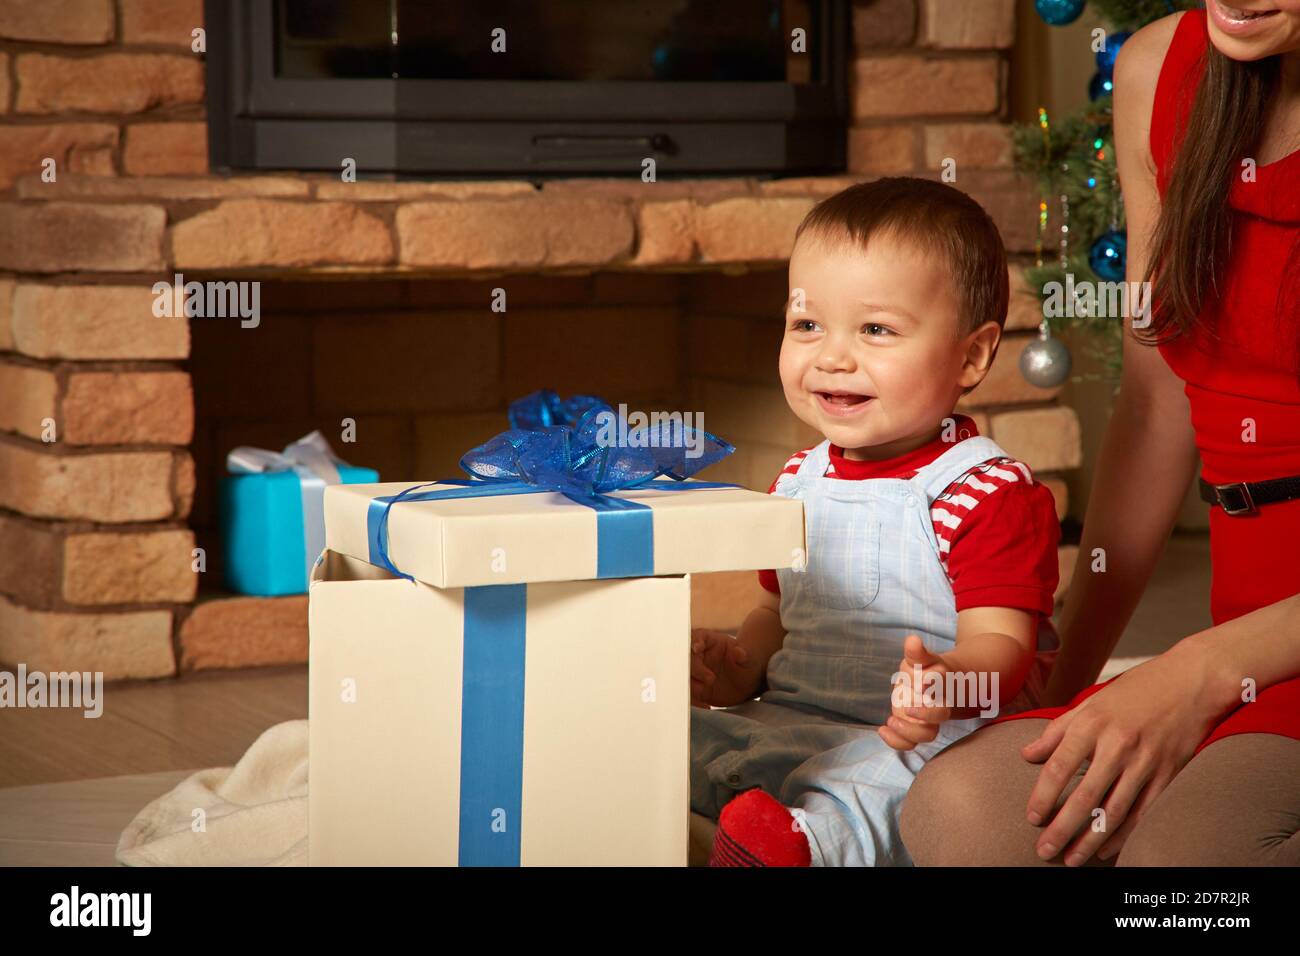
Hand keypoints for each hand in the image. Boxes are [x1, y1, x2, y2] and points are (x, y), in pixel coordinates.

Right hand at [691, 627, 762, 707]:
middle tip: (710, 680)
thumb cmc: (747, 665)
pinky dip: (694, 700)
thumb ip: (743, 656)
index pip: (698, 636)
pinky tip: (705, 706)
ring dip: (690, 684)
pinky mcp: (694, 687)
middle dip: (695, 668)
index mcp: (710, 641)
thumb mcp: (749, 659)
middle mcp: (698, 655)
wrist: (746, 683)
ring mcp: (694, 671)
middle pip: (687, 657)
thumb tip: (739, 652)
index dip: (695, 641)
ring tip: (704, 693)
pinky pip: (689, 692)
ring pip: (684, 675)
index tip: (697, 648)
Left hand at [880, 635, 952, 750]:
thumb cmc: (926, 669)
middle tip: (907, 708)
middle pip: (941, 716)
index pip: (942, 683)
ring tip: (890, 720)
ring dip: (909, 731)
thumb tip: (912, 640)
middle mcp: (939, 705)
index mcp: (942, 683)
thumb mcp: (920, 659)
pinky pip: (911, 743)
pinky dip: (897, 741)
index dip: (933, 682)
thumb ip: (917, 653)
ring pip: (927, 734)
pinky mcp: (915, 729)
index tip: (922, 681)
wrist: (934, 685)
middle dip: (926, 715)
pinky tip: (882, 729)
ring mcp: (928, 720)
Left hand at [1020, 643, 1228, 865]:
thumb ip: (1057, 731)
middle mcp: (1117, 745)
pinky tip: (1106, 849)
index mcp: (1092, 724)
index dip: (1043, 796)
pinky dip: (1124, 835)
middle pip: (1085, 797)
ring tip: (1072, 859)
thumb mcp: (1090, 702)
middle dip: (1062, 829)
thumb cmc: (1137, 689)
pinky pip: (1143, 813)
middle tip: (1044, 851)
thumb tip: (1027, 755)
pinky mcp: (1168, 774)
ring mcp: (1145, 763)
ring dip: (1091, 840)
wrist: (1192, 681)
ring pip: (1114, 812)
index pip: (1059, 767)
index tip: (1032, 818)